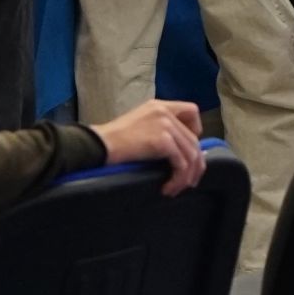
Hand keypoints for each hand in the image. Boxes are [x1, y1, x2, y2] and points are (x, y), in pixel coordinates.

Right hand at [94, 100, 210, 191]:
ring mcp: (165, 124)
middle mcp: (164, 111)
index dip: (196, 131)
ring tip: (177, 189)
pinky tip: (168, 188)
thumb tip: (179, 152)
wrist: (97, 145)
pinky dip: (178, 179)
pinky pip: (181, 164)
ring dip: (186, 176)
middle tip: (188, 182)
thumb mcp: (138, 126)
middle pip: (194, 139)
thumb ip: (158, 130)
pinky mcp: (162, 140)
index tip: (188, 150)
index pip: (191, 111)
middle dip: (195, 164)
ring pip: (191, 154)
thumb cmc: (111, 142)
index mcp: (158, 106)